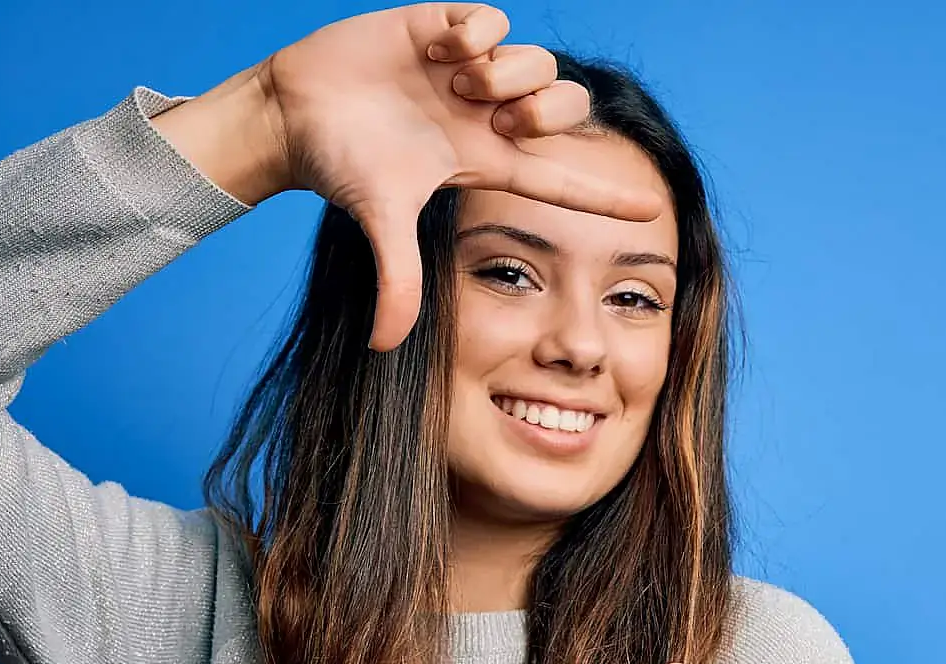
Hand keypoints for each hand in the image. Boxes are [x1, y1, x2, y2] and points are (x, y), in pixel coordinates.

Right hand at [257, 2, 666, 350]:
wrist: (294, 114)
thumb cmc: (338, 166)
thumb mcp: (378, 222)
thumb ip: (395, 281)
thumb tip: (383, 348)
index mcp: (484, 160)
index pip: (560, 179)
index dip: (605, 196)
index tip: (651, 210)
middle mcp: (487, 115)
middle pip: (564, 106)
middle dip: (547, 109)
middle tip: (503, 118)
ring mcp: (469, 70)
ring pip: (536, 60)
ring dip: (507, 72)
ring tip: (458, 84)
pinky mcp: (443, 26)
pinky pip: (493, 20)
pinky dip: (476, 34)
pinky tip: (438, 52)